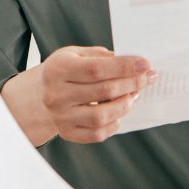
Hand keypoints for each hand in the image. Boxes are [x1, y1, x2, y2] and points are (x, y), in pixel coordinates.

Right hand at [3, 46, 154, 146]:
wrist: (41, 93)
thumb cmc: (66, 70)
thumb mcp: (77, 54)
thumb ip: (103, 57)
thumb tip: (135, 65)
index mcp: (57, 69)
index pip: (96, 69)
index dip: (124, 67)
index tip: (145, 64)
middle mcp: (56, 95)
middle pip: (103, 91)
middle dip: (131, 83)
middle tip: (147, 78)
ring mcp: (60, 117)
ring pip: (101, 116)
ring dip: (124, 105)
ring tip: (133, 95)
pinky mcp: (67, 133)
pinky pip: (97, 133)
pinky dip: (114, 124)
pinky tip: (119, 111)